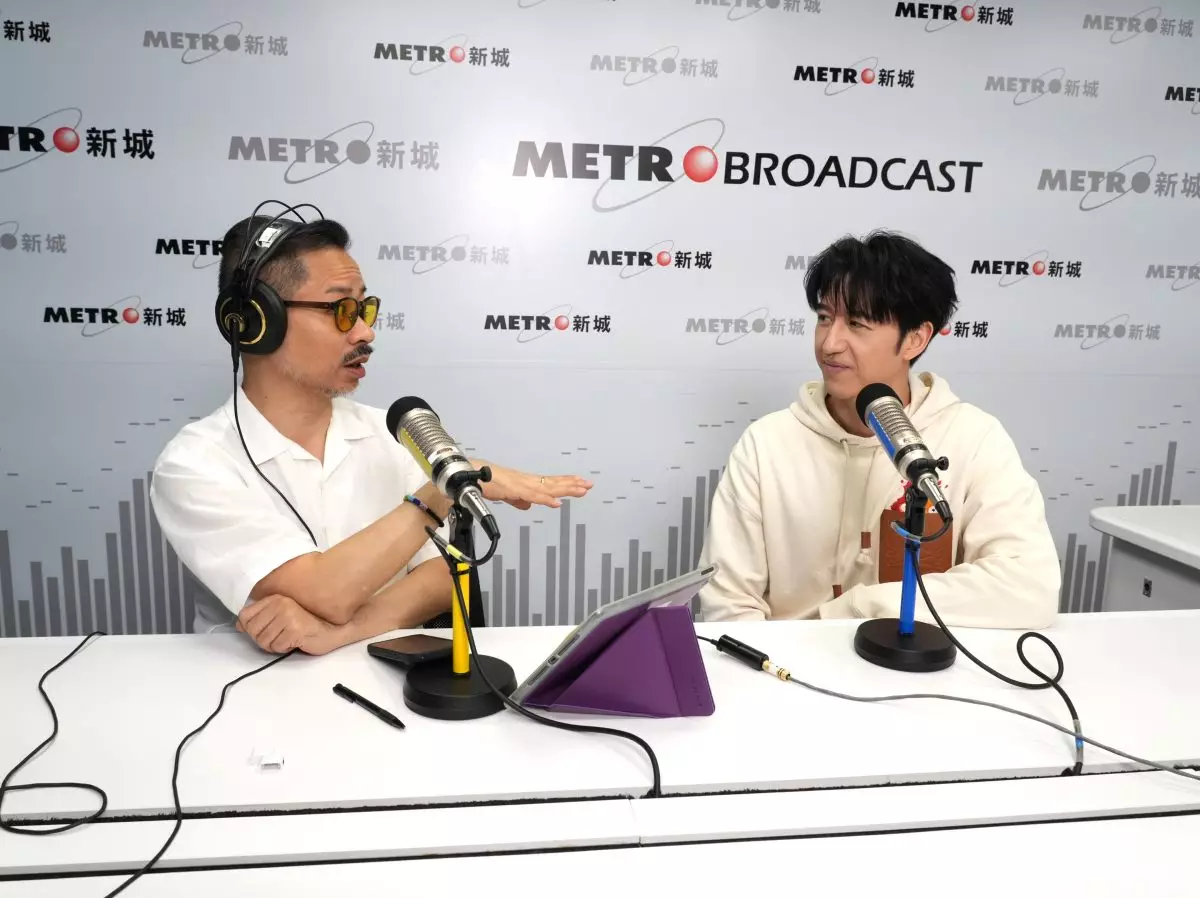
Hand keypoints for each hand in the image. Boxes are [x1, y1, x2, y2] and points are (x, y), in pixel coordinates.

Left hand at [237, 594, 343, 654]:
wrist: (332, 630)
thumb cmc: (306, 624)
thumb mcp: (280, 617)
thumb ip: (260, 618)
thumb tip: (239, 625)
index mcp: (274, 598)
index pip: (244, 616)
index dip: (250, 629)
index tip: (266, 630)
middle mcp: (280, 604)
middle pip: (252, 631)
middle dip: (263, 640)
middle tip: (279, 637)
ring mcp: (288, 616)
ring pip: (263, 641)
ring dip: (274, 646)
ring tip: (288, 639)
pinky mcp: (295, 629)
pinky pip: (277, 647)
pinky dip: (284, 649)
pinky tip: (295, 642)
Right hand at [473, 461, 592, 509]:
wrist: (466, 477)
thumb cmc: (483, 483)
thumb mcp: (505, 495)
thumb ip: (518, 500)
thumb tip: (528, 505)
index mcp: (524, 482)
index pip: (549, 482)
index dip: (565, 483)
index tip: (581, 483)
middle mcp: (525, 480)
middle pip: (552, 482)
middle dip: (572, 484)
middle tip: (589, 484)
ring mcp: (519, 483)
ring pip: (547, 487)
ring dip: (565, 489)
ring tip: (581, 490)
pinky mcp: (512, 489)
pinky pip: (532, 495)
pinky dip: (546, 499)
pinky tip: (557, 503)